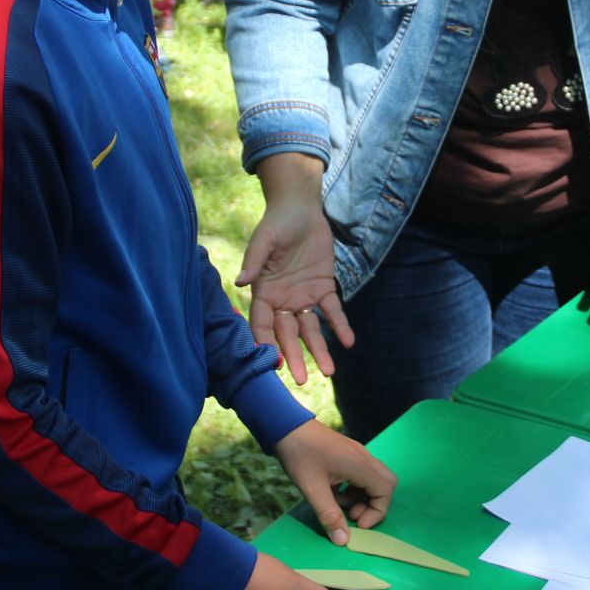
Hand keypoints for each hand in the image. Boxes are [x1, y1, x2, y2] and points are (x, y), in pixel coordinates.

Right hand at [237, 156, 351, 384]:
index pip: (262, 324)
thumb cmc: (277, 223)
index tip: (272, 363)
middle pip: (287, 335)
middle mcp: (283, 301)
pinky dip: (341, 326)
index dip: (265, 344)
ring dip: (319, 350)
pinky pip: (332, 311)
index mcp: (264, 292)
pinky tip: (349, 342)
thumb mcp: (264, 240)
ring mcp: (303, 297)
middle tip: (301, 381)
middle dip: (294, 356)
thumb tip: (240, 282)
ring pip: (311, 330)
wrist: (301, 209)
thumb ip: (254, 261)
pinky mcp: (323, 288)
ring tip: (329, 372)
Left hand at [273, 417, 394, 544]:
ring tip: (338, 505)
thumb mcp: (313, 489)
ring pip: (372, 479)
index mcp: (360, 465)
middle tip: (352, 515)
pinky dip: (352, 487)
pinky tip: (332, 492)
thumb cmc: (300, 456)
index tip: (357, 524)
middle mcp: (364, 458)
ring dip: (361, 497)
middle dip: (373, 504)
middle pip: (385, 484)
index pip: (385, 492)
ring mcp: (355, 453)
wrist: (285, 426)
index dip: (376, 512)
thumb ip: (329, 515)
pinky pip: (359, 473)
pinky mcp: (346, 453)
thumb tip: (343, 541)